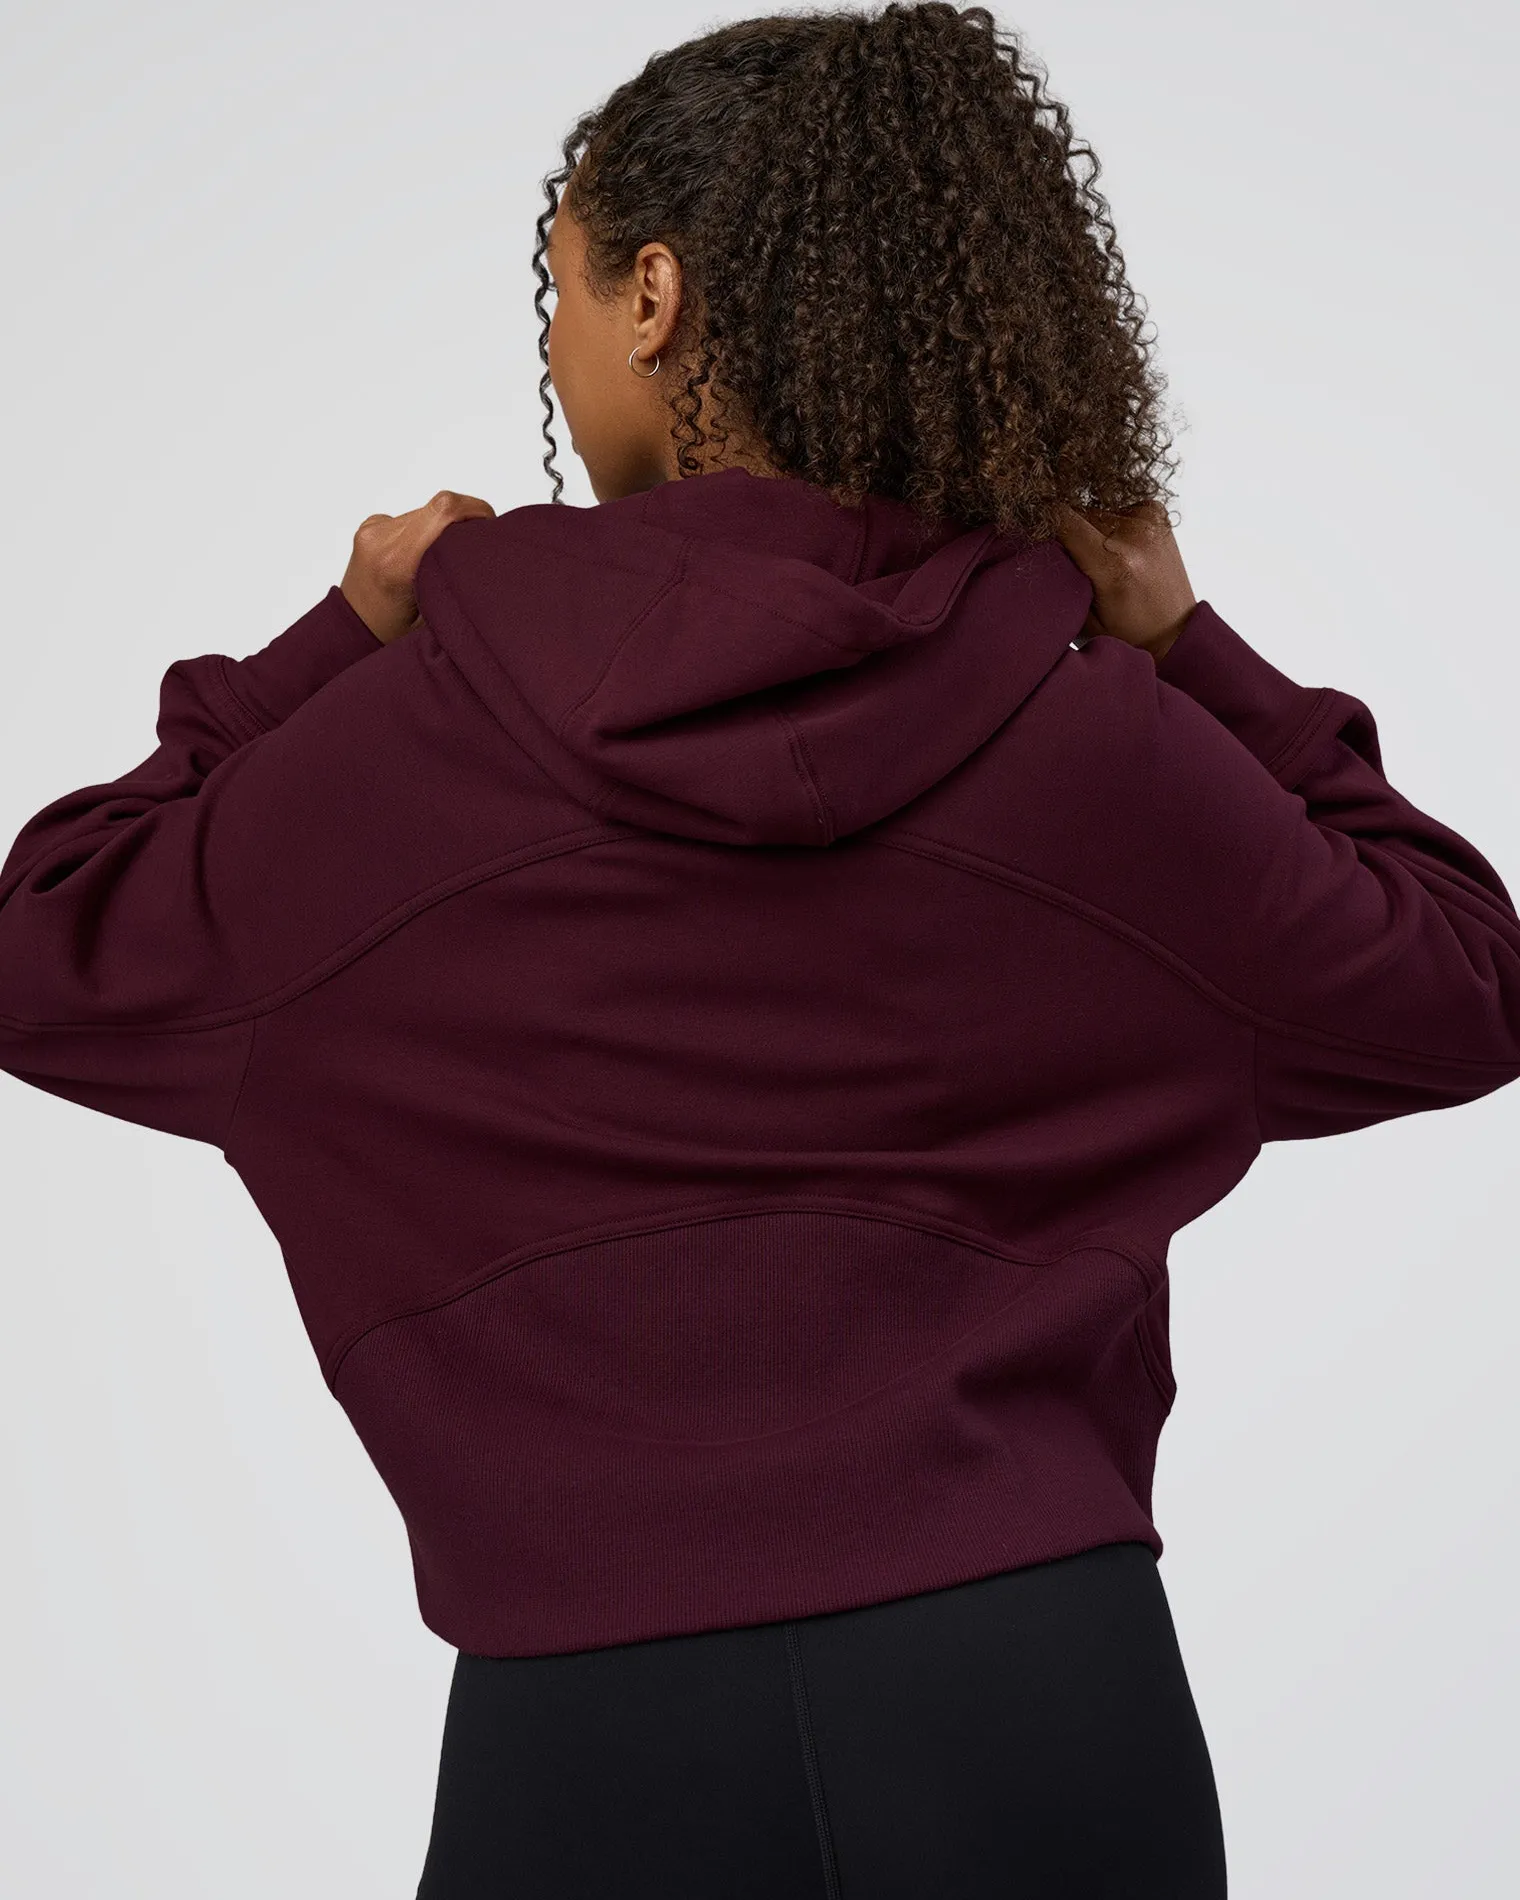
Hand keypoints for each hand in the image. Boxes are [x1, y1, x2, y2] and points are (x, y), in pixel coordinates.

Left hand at [341, 490, 496, 643]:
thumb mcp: (434, 617)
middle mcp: (381, 540)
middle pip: (437, 508)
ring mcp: (373, 530)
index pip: (443, 510)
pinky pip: (410, 518)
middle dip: (462, 521)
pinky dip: (424, 531)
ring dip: (441, 527)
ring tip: (441, 559)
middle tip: (470, 549)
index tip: (490, 525)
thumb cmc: (393, 633)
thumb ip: (455, 581)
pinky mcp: (371, 526)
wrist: (351, 630)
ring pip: (425, 512)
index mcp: (398, 564)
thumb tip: (485, 558)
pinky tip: (420, 556)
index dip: (475, 508)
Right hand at [1051, 498, 1196, 663]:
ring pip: (1095, 511)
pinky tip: (1121, 549)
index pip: (1063, 520)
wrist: (1175, 633)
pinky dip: (1111, 525)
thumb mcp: (1084, 618)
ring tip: (1104, 560)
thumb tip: (1037, 543)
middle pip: (1078, 515)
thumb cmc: (1128, 634)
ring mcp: (1149, 520)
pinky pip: (1116, 509)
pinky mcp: (1156, 511)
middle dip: (1069, 534)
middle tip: (1077, 564)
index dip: (1043, 522)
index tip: (1032, 530)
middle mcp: (1134, 536)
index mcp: (1114, 565)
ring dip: (1090, 530)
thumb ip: (1062, 579)